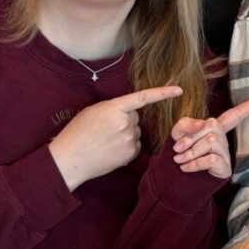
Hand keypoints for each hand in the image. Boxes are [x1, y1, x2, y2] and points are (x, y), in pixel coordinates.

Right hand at [48, 85, 182, 191]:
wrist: (69, 159)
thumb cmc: (77, 133)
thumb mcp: (92, 112)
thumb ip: (114, 108)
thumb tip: (130, 112)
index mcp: (113, 108)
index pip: (143, 97)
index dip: (162, 93)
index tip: (179, 90)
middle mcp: (125, 122)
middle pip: (135, 118)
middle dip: (125, 121)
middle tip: (105, 130)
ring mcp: (129, 138)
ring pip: (135, 132)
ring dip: (125, 135)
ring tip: (105, 141)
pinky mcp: (131, 153)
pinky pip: (135, 145)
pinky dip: (126, 147)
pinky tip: (110, 150)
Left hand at [169, 96, 248, 179]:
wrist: (175, 178)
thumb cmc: (180, 153)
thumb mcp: (178, 134)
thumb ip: (187, 123)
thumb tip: (204, 124)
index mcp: (215, 128)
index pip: (235, 114)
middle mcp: (224, 139)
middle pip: (212, 126)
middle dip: (191, 137)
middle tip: (177, 149)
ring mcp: (225, 153)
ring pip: (211, 141)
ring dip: (191, 152)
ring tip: (180, 160)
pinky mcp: (224, 167)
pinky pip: (211, 158)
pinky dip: (194, 163)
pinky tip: (186, 167)